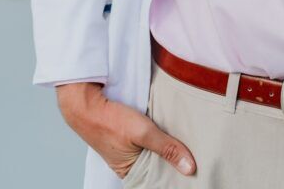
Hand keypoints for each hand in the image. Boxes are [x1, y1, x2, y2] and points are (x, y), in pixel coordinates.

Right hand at [56, 82, 195, 179]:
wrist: (86, 102)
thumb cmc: (110, 121)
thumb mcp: (143, 133)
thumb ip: (167, 148)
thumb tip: (190, 167)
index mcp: (131, 173)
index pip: (159, 179)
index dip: (176, 174)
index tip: (195, 170)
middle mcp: (130, 165)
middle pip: (159, 164)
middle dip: (175, 159)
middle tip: (196, 152)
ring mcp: (130, 149)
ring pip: (155, 150)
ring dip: (167, 144)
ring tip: (188, 139)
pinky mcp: (130, 134)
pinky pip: (149, 138)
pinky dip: (159, 134)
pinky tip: (172, 128)